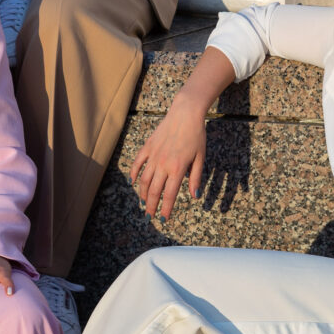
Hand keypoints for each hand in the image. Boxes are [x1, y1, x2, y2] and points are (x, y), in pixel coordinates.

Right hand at [132, 99, 207, 220]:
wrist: (185, 114)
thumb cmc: (196, 135)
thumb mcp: (201, 158)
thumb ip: (196, 178)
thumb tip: (194, 196)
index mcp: (178, 168)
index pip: (169, 195)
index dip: (166, 209)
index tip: (164, 219)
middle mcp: (163, 164)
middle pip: (153, 190)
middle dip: (151, 206)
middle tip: (150, 216)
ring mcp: (153, 155)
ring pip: (143, 180)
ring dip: (142, 194)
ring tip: (143, 203)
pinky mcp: (148, 147)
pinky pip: (138, 163)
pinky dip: (133, 174)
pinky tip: (132, 183)